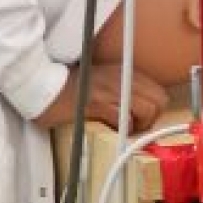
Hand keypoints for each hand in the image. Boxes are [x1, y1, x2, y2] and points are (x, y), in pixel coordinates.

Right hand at [36, 63, 168, 131]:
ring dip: (139, 125)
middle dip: (152, 118)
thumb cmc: (70, 85)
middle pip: (160, 100)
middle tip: (137, 127)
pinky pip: (124, 120)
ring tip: (125, 131)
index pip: (159, 90)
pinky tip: (113, 131)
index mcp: (125, 71)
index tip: (144, 118)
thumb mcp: (103, 79)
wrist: (43, 85)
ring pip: (147, 110)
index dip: (155, 108)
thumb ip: (122, 88)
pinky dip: (122, 129)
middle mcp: (123, 78)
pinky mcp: (98, 104)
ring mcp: (112, 90)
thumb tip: (137, 107)